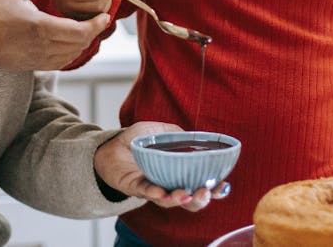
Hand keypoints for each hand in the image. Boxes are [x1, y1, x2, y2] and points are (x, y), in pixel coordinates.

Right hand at [0, 0, 110, 70]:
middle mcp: (40, 47)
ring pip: (70, 56)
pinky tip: (67, 41)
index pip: (80, 31)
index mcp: (39, 27)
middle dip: (93, 32)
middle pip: (79, 45)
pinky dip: (68, 53)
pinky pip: (58, 63)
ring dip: (81, 43)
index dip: (97, 25)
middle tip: (99, 19)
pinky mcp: (29, 65)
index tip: (105, 15)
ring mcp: (35, 59)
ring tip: (85, 28)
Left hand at [93, 121, 230, 211]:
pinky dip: (154, 193)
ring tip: (186, 194)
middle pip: (189, 201)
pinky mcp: (133, 187)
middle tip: (205, 192)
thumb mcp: (159, 131)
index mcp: (178, 174)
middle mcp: (167, 186)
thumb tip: (193, 138)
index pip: (200, 186)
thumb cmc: (136, 140)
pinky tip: (161, 191)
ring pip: (169, 201)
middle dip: (200, 200)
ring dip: (179, 199)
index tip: (223, 186)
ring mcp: (151, 189)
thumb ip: (176, 134)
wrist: (109, 147)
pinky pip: (145, 192)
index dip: (214, 190)